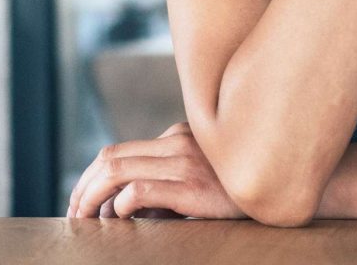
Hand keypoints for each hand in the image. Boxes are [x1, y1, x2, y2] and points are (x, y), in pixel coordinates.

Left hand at [66, 121, 246, 219]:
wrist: (282, 193)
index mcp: (181, 135)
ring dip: (90, 198)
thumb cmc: (238, 191)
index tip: (82, 205)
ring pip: (116, 170)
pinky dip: (120, 208)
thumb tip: (118, 208)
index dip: (91, 179)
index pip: (120, 151)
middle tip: (74, 216)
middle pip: (110, 156)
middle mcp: (180, 140)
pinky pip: (139, 191)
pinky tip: (121, 222)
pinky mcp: (192, 185)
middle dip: (82, 188)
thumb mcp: (197, 180)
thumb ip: (164, 184)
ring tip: (84, 222)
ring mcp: (186, 160)